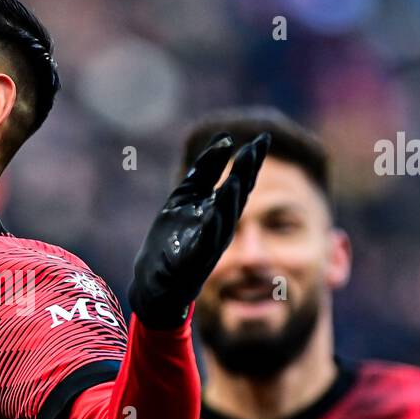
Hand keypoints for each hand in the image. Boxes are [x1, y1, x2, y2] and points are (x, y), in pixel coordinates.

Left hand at [127, 132, 269, 328]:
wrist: (155, 281)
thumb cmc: (173, 238)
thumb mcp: (186, 196)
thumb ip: (205, 170)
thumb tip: (226, 137)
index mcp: (221, 210)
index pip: (241, 181)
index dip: (252, 160)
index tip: (264, 137)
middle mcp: (221, 226)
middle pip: (238, 197)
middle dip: (246, 174)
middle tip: (256, 149)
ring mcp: (210, 244)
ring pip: (225, 220)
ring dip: (231, 200)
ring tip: (236, 178)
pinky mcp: (193, 261)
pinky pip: (205, 244)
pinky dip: (211, 229)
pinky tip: (215, 214)